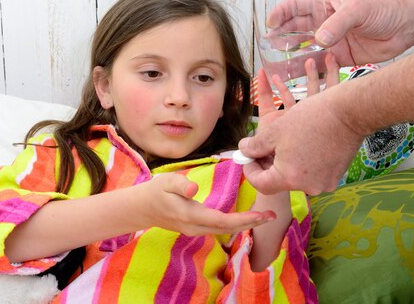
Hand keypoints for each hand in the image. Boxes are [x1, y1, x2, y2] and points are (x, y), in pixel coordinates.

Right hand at [138, 173, 273, 235]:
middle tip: (271, 216)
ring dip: (245, 224)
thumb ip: (180, 184)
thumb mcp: (165, 182)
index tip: (261, 214)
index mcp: (191, 215)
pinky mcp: (196, 228)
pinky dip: (235, 224)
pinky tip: (245, 217)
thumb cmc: (155, 191)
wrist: (141, 208)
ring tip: (263, 216)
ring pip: (225, 231)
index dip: (244, 218)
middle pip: (228, 229)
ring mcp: (196, 230)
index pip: (222, 220)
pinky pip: (219, 229)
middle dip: (251, 223)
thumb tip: (193, 189)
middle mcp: (196, 227)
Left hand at [242, 54, 349, 195]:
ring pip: (296, 176)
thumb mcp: (275, 130)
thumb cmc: (310, 118)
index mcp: (290, 178)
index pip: (261, 185)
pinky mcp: (336, 175)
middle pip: (279, 181)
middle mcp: (308, 187)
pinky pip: (312, 172)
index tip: (247, 157)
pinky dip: (302, 161)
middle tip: (262, 147)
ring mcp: (325, 183)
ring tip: (282, 142)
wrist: (349, 111)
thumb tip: (244, 150)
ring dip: (285, 162)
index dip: (249, 170)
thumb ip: (255, 145)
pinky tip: (302, 143)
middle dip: (267, 164)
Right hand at [268, 0, 412, 65]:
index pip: (295, 5)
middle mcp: (325, 22)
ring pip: (304, 49)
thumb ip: (337, 24)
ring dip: (290, 56)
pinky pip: (319, 65)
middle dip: (280, 37)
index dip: (280, 13)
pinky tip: (297, 77)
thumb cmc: (383, 9)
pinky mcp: (340, 57)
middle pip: (295, 29)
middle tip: (268, 47)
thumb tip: (319, 39)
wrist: (406, 26)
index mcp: (325, 4)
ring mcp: (332, 40)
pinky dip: (308, 71)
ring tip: (276, 64)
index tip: (269, 24)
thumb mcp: (357, 10)